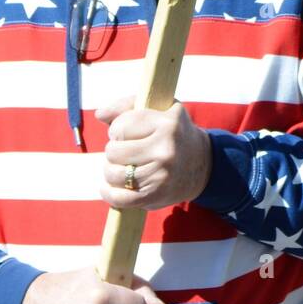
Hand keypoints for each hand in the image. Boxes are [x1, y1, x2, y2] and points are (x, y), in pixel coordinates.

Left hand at [97, 96, 213, 210]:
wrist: (202, 164)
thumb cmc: (174, 133)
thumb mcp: (160, 109)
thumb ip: (128, 105)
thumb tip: (100, 113)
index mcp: (167, 123)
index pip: (121, 126)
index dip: (117, 129)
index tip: (125, 132)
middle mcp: (166, 149)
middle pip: (113, 151)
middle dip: (114, 150)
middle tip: (125, 151)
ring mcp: (161, 175)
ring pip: (112, 173)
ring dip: (111, 170)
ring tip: (122, 166)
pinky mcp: (155, 196)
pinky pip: (119, 198)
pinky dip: (108, 193)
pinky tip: (109, 186)